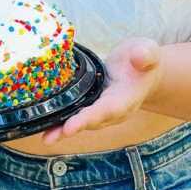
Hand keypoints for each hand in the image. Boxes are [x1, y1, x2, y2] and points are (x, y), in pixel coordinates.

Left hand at [40, 38, 162, 146]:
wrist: (141, 71)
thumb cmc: (142, 59)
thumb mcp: (148, 51)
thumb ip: (145, 54)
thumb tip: (139, 57)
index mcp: (127, 97)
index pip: (108, 109)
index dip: (90, 118)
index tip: (72, 126)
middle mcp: (113, 110)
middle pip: (91, 121)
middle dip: (71, 128)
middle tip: (50, 137)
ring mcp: (101, 111)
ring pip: (81, 122)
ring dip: (62, 131)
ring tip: (45, 138)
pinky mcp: (90, 107)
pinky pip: (75, 116)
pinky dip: (59, 123)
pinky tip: (43, 128)